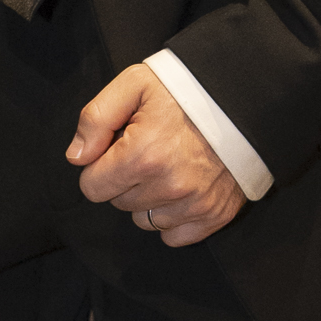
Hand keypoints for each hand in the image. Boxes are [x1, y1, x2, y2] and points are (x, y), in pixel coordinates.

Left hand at [67, 64, 244, 247]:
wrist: (244, 98)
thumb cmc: (184, 89)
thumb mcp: (134, 84)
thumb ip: (96, 118)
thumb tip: (76, 158)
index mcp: (143, 155)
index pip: (92, 188)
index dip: (100, 167)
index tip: (118, 149)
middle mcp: (170, 185)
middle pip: (119, 203)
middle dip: (125, 180)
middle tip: (148, 150)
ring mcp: (196, 204)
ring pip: (144, 220)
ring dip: (149, 199)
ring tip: (168, 166)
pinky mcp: (216, 214)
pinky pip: (174, 236)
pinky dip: (173, 218)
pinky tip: (182, 189)